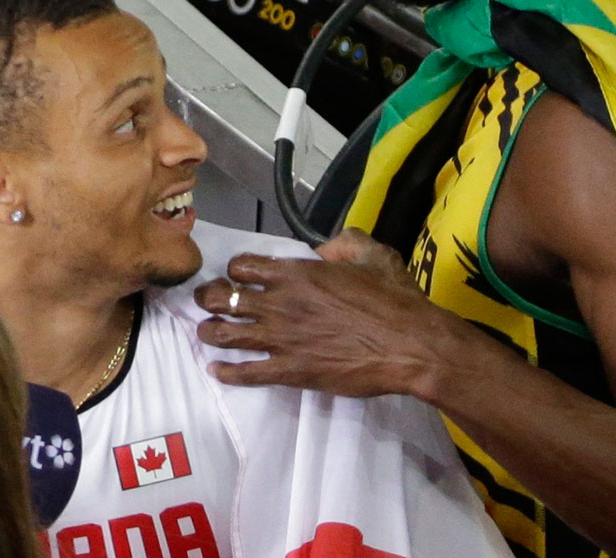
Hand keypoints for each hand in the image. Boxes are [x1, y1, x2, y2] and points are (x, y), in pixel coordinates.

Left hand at [193, 231, 449, 396]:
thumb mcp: (373, 254)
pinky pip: (246, 373)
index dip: (237, 269)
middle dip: (210, 297)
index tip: (239, 275)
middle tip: (210, 301)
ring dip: (209, 331)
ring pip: (225, 333)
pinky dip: (226, 372)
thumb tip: (324, 247)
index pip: (243, 265)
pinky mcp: (290, 371)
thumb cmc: (393, 299)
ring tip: (206, 332)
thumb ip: (345, 242)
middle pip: (223, 297)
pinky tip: (217, 371)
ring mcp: (281, 339)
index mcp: (297, 272)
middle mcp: (280, 303)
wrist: (409, 345)